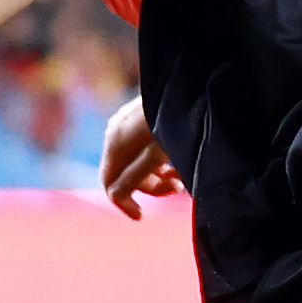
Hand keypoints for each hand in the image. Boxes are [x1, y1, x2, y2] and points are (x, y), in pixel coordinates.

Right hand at [99, 96, 179, 218]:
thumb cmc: (176, 121)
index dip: (123, 203)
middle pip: (126, 174)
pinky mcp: (146, 118)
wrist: (192, 86)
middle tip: (177, 189)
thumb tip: (115, 196)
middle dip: (151, 187)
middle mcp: (118, 133)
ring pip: (139, 161)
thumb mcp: (157, 155)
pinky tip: (181, 161)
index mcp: (115, 143)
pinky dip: (163, 160)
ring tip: (183, 177)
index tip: (142, 217)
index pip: (109, 182)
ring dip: (160, 175)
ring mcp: (130, 124)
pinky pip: (147, 148)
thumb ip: (135, 177)